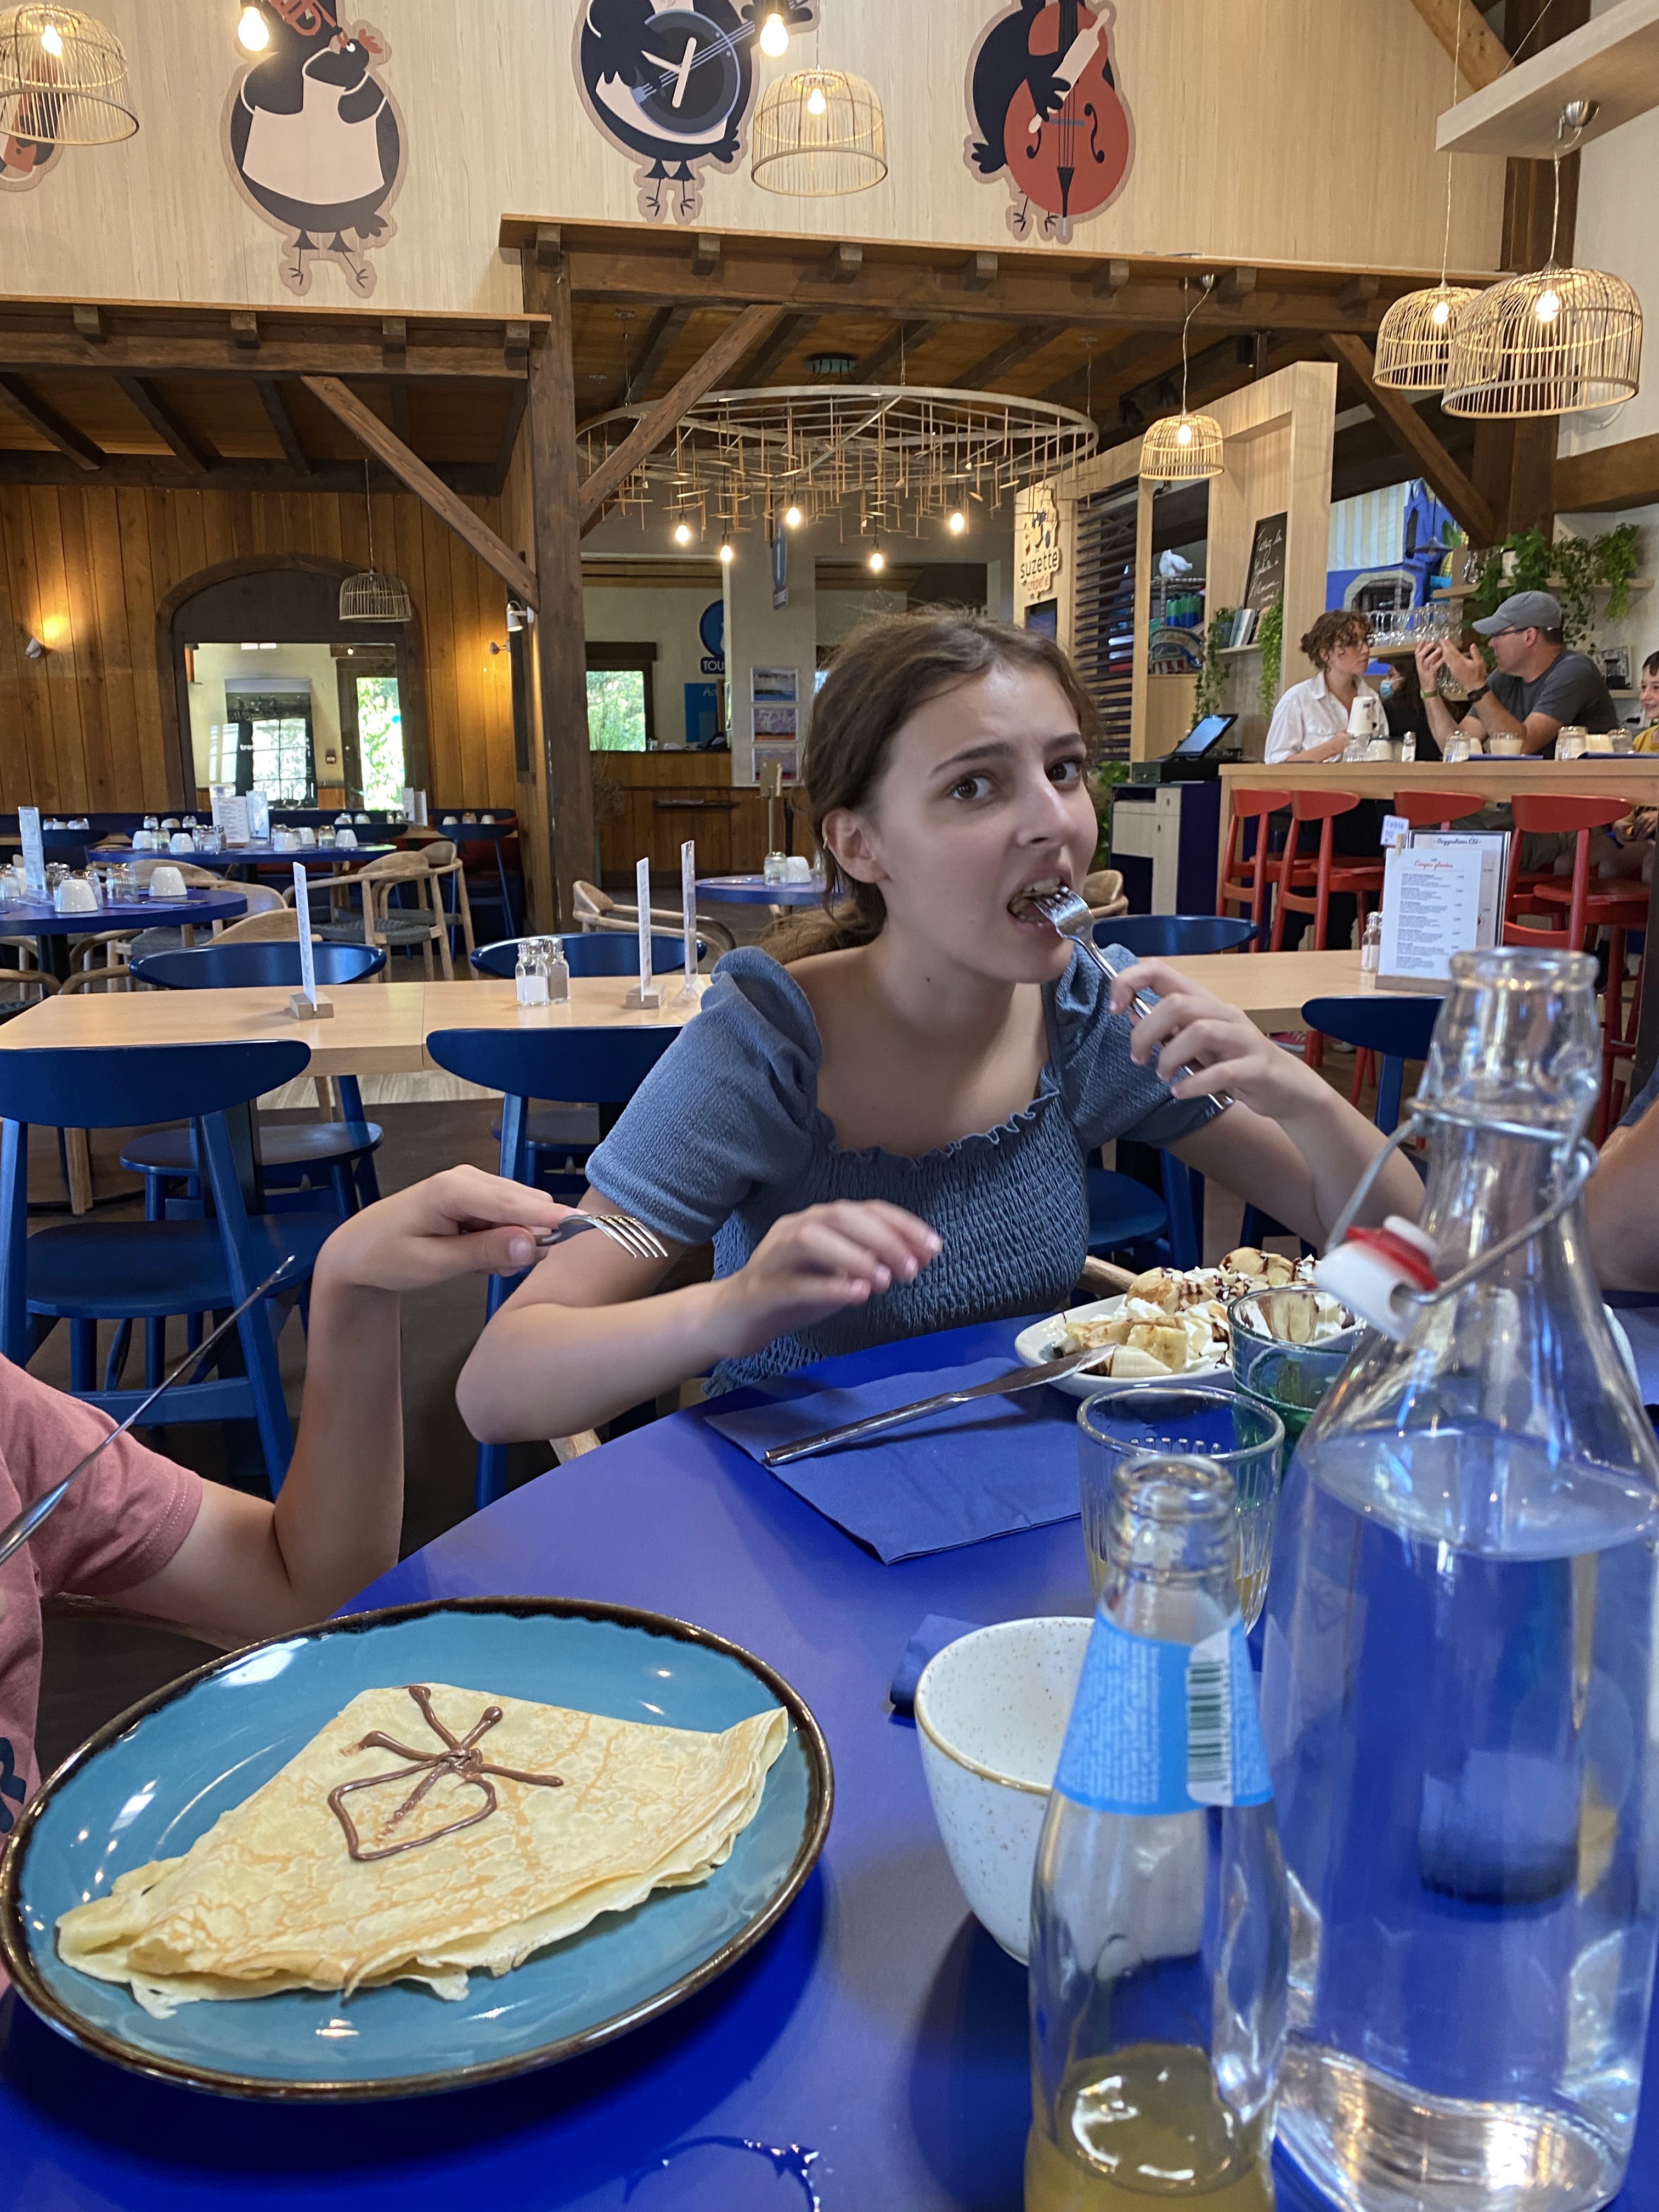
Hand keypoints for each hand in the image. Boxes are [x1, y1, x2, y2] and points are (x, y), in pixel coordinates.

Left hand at [315, 1166, 570, 1292]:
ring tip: (479, 1265)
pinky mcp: (476, 1194)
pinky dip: (504, 1238)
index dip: (549, 1218)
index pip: (513, 1203)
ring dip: (514, 1241)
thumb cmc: (387, 1256)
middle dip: (528, 1238)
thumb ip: (485, 1253)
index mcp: (452, 1189)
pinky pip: (510, 1215)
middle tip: (500, 1271)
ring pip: (522, 1210)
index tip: (581, 1229)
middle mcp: (466, 1177)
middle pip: (525, 1203)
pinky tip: (478, 1253)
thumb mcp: (434, 1264)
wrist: (360, 1250)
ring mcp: (472, 1183)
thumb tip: (531, 1246)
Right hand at [711, 1201, 941, 1357]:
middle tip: (913, 1269)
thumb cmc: (792, 1294)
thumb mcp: (838, 1276)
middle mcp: (795, 1228)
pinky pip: (794, 1283)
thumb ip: (874, 1265)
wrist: (734, 1319)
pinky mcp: (761, 1289)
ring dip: (855, 1256)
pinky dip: (828, 1286)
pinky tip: (857, 1295)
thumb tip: (920, 1258)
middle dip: (884, 1238)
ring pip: (813, 1239)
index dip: (903, 1224)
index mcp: (818, 1221)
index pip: (865, 1210)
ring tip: (886, 1280)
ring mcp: (774, 1256)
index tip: (934, 1247)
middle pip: (841, 1216)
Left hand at [1109, 959, 1320, 1119]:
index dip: (1130, 982)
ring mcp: (1243, 1038)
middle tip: (1139, 1058)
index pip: (1161, 971)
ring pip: (1200, 1031)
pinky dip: (1194, 1083)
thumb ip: (1165, 1029)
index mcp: (1204, 1002)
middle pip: (1177, 1004)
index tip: (1114, 1008)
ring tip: (1163, 1076)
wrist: (1288, 1089)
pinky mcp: (1257, 1067)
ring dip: (1169, 1057)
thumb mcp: (1195, 1044)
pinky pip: (1222, 1072)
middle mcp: (1224, 1013)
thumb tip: (1129, 1013)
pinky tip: (1181, 1092)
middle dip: (1146, 1032)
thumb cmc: (1236, 1063)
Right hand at [1413, 640, 1443, 687]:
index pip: (1417, 653)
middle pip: (1419, 655)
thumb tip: (1437, 651)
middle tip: (1432, 642)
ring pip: (1426, 661)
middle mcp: (1420, 667)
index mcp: (1419, 664)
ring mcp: (1424, 671)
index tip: (1424, 639)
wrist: (1427, 689)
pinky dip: (1439, 662)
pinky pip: (1434, 667)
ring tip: (1439, 648)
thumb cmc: (1429, 677)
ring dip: (1433, 654)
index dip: (1419, 646)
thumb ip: (1432, 659)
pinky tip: (1444, 658)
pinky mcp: (1430, 675)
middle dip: (1425, 648)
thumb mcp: (1429, 667)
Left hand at [1439, 636, 1488, 689]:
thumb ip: (1475, 653)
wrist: (1474, 686)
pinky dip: (1445, 657)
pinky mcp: (1453, 672)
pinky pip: (1447, 663)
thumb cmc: (1478, 674)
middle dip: (1444, 646)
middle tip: (1440, 640)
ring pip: (1446, 659)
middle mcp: (1455, 665)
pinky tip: (1444, 655)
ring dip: (1443, 651)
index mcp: (1461, 661)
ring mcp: (1453, 669)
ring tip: (1441, 645)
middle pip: (1448, 654)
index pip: (1453, 651)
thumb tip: (1472, 645)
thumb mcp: (1480, 662)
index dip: (1449, 645)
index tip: (1445, 639)